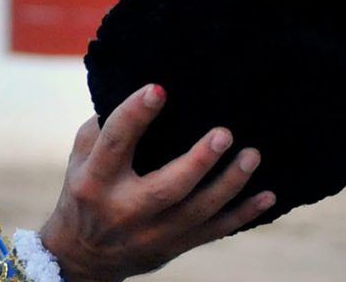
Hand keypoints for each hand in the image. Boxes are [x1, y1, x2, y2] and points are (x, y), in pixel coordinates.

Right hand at [38, 84, 275, 281]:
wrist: (83, 255)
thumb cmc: (84, 191)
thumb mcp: (79, 160)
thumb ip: (102, 129)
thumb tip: (137, 92)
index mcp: (95, 180)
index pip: (115, 143)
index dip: (135, 115)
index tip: (158, 89)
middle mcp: (123, 209)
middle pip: (167, 187)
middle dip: (199, 161)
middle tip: (225, 133)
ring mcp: (150, 233)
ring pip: (197, 211)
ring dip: (229, 184)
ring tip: (252, 156)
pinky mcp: (172, 247)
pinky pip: (213, 232)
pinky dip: (242, 215)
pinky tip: (266, 195)